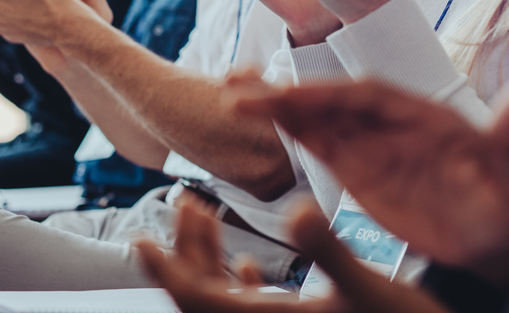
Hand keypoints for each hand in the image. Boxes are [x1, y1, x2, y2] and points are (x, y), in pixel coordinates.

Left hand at [136, 200, 450, 312]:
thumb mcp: (367, 286)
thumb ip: (328, 248)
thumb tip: (297, 209)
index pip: (197, 299)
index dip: (165, 269)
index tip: (140, 240)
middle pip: (204, 296)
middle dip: (187, 250)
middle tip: (185, 206)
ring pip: (226, 299)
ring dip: (211, 258)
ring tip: (207, 215)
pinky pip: (252, 310)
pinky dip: (240, 282)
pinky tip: (247, 264)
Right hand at [227, 78, 508, 291]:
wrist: (499, 233)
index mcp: (422, 114)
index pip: (369, 97)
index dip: (329, 95)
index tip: (290, 98)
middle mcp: (391, 123)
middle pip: (333, 101)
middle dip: (287, 95)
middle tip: (237, 90)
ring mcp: (373, 144)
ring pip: (318, 118)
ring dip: (277, 107)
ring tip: (230, 98)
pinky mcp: (360, 169)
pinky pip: (318, 145)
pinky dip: (287, 132)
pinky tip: (256, 122)